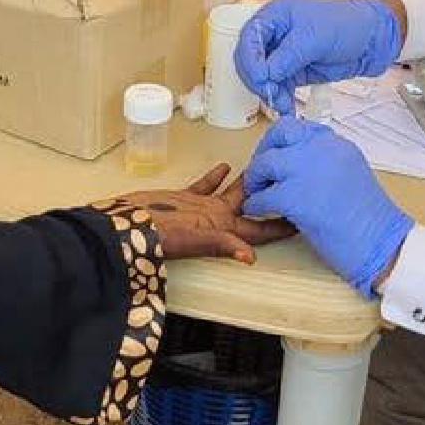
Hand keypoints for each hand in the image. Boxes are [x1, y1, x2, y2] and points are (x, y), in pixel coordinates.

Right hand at [113, 163, 294, 262]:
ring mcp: (200, 209)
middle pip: (251, 210)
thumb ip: (219, 243)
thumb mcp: (190, 240)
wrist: (121, 225)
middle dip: (272, 200)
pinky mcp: (183, 198)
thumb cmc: (154, 235)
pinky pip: (205, 187)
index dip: (280, 226)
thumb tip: (250, 259)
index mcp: (221, 230)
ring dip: (248, 184)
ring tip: (267, 168)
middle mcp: (215, 221)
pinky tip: (225, 165)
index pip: (258, 230)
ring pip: (231, 194)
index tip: (303, 217)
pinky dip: (216, 177)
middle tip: (294, 183)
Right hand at [233, 0, 402, 114]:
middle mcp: (275, 34)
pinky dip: (280, 97)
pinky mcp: (294, 71)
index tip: (261, 77)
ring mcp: (284, 54)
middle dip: (257, 78)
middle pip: (251, 59)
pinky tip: (286, 107)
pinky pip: (279, 87)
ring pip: (263, 77)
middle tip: (270, 92)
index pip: (250, 38)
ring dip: (269, 92)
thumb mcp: (316, 36)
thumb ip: (288, 55)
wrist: (373, 40)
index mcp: (276, 16)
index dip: (250, 59)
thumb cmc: (347, 24)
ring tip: (282, 102)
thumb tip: (266, 73)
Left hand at [243, 119, 412, 295]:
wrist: (380, 242)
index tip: (274, 154)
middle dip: (263, 152)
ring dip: (255, 178)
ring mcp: (308, 171)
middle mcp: (322, 149)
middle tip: (259, 172)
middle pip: (278, 136)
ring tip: (256, 192)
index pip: (296, 127)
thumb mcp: (349, 172)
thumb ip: (324, 161)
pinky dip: (256, 204)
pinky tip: (259, 210)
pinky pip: (264, 196)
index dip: (279, 141)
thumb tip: (295, 163)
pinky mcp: (297, 198)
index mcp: (335, 143)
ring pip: (266, 163)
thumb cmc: (368, 218)